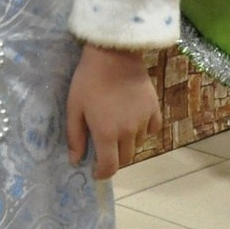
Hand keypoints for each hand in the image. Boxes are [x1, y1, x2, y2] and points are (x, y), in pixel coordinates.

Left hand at [64, 44, 159, 181]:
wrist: (113, 55)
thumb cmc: (88, 81)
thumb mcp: (74, 108)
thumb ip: (75, 137)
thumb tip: (75, 161)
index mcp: (107, 134)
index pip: (110, 167)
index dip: (102, 173)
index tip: (95, 170)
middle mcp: (128, 133)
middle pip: (125, 158)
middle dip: (114, 157)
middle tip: (103, 145)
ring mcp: (144, 121)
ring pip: (138, 144)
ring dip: (127, 142)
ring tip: (116, 124)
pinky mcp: (155, 109)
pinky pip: (151, 129)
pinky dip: (143, 129)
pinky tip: (133, 118)